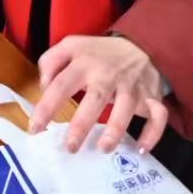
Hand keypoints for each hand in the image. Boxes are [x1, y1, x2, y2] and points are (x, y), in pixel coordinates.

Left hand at [31, 34, 170, 152]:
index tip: (35, 129)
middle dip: (82, 124)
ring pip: (127, 108)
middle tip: (70, 147)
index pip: (61, 85)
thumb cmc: (98, 53)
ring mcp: (132, 86)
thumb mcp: (70, 46)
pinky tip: (141, 149)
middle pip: (95, 99)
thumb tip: (43, 87)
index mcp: (84, 63)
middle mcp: (108, 75)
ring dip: (116, 130)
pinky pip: (158, 116)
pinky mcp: (151, 96)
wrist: (140, 44)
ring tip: (103, 148)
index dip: (47, 107)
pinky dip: (153, 133)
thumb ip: (50, 62)